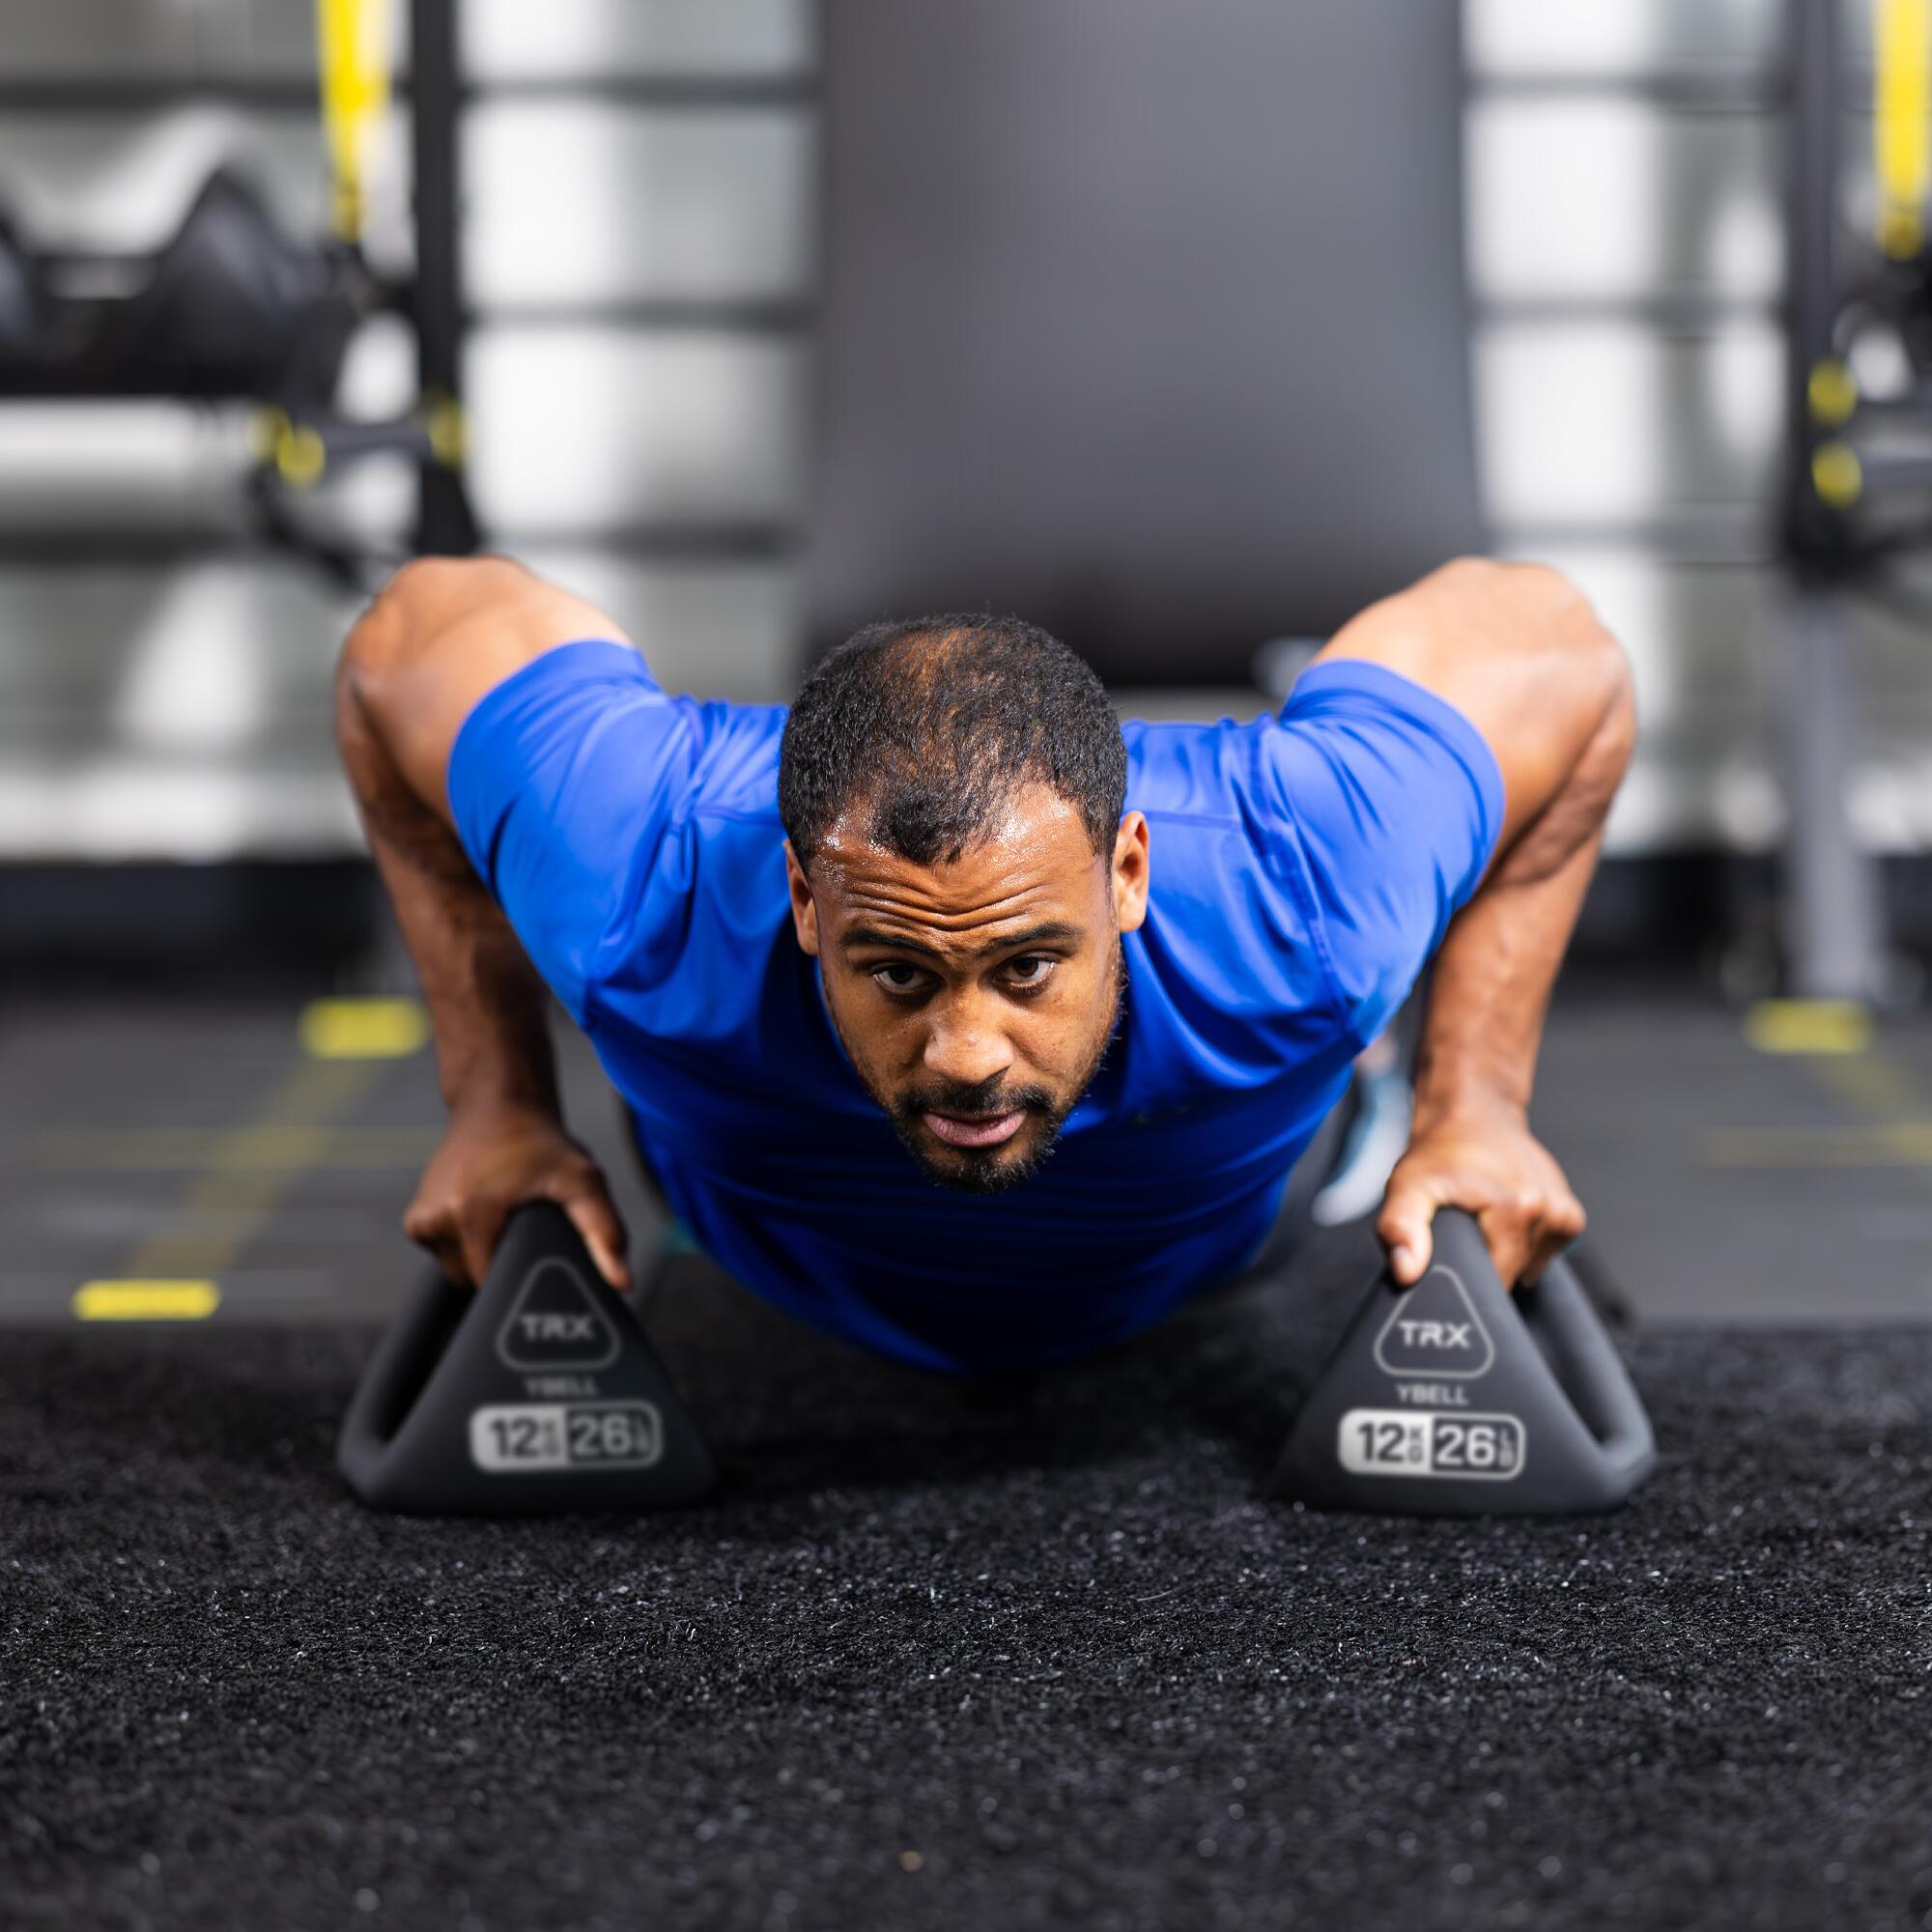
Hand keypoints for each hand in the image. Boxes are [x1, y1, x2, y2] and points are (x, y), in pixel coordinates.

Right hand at [404, 1100, 630, 1290]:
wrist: (498, 1106)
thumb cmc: (542, 1145)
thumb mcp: (584, 1181)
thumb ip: (604, 1232)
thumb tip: (622, 1282)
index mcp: (471, 1216)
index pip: (494, 1285)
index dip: (521, 1277)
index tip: (537, 1252)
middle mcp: (439, 1220)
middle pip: (475, 1281)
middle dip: (503, 1264)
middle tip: (526, 1229)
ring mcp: (422, 1222)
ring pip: (459, 1271)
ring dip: (484, 1255)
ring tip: (505, 1217)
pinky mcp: (415, 1222)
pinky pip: (446, 1255)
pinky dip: (466, 1244)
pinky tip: (485, 1215)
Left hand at [1376, 1096, 1583, 1290]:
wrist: (1475, 1114)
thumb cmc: (1439, 1152)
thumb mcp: (1406, 1186)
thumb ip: (1400, 1228)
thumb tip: (1406, 1270)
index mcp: (1515, 1208)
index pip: (1495, 1281)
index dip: (1467, 1277)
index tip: (1453, 1251)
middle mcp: (1547, 1211)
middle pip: (1512, 1273)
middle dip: (1484, 1262)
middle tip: (1462, 1228)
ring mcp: (1564, 1215)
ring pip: (1527, 1264)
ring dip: (1503, 1251)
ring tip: (1482, 1218)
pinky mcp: (1570, 1217)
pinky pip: (1543, 1252)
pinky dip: (1522, 1243)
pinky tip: (1504, 1218)